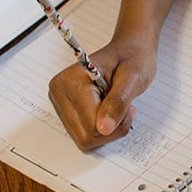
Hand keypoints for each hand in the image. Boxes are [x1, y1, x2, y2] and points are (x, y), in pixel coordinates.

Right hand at [48, 35, 157, 150]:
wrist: (128, 50)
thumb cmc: (132, 58)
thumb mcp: (133, 77)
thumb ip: (118, 102)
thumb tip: (104, 128)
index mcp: (70, 81)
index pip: (92, 125)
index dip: (117, 122)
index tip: (129, 105)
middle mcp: (59, 93)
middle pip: (86, 137)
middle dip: (113, 128)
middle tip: (126, 106)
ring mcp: (60, 105)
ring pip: (85, 140)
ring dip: (108, 130)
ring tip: (117, 106)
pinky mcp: (66, 113)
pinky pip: (85, 137)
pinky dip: (102, 130)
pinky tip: (110, 111)